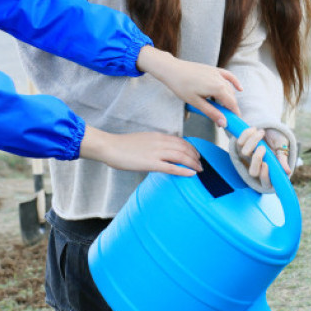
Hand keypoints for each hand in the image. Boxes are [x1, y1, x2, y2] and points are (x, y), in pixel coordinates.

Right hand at [79, 126, 200, 176]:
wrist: (110, 146)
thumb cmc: (123, 145)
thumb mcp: (143, 140)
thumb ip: (154, 144)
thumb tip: (162, 152)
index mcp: (158, 136)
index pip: (181, 141)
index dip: (191, 148)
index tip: (196, 154)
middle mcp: (160, 142)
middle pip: (184, 148)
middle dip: (195, 156)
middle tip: (201, 164)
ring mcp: (156, 152)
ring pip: (181, 156)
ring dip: (193, 163)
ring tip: (199, 169)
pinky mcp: (151, 163)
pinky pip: (172, 167)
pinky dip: (184, 170)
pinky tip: (191, 174)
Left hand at [137, 46, 240, 127]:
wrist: (172, 69)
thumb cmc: (181, 86)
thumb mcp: (196, 103)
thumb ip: (212, 113)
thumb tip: (223, 123)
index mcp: (217, 88)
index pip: (232, 104)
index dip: (234, 114)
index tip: (235, 122)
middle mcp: (220, 79)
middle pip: (231, 97)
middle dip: (230, 108)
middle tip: (226, 119)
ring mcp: (217, 73)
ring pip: (229, 88)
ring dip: (229, 98)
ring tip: (223, 109)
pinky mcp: (213, 69)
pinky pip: (228, 76)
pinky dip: (234, 83)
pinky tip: (239, 89)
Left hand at [236, 126, 290, 189]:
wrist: (269, 126)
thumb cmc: (278, 139)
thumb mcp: (282, 147)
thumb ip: (283, 159)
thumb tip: (287, 171)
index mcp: (270, 170)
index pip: (266, 183)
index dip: (265, 176)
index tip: (266, 164)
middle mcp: (257, 166)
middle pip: (253, 172)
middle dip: (256, 159)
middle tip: (263, 147)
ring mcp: (247, 158)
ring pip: (245, 153)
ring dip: (254, 140)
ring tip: (262, 132)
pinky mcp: (239, 147)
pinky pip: (240, 142)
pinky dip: (247, 134)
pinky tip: (254, 129)